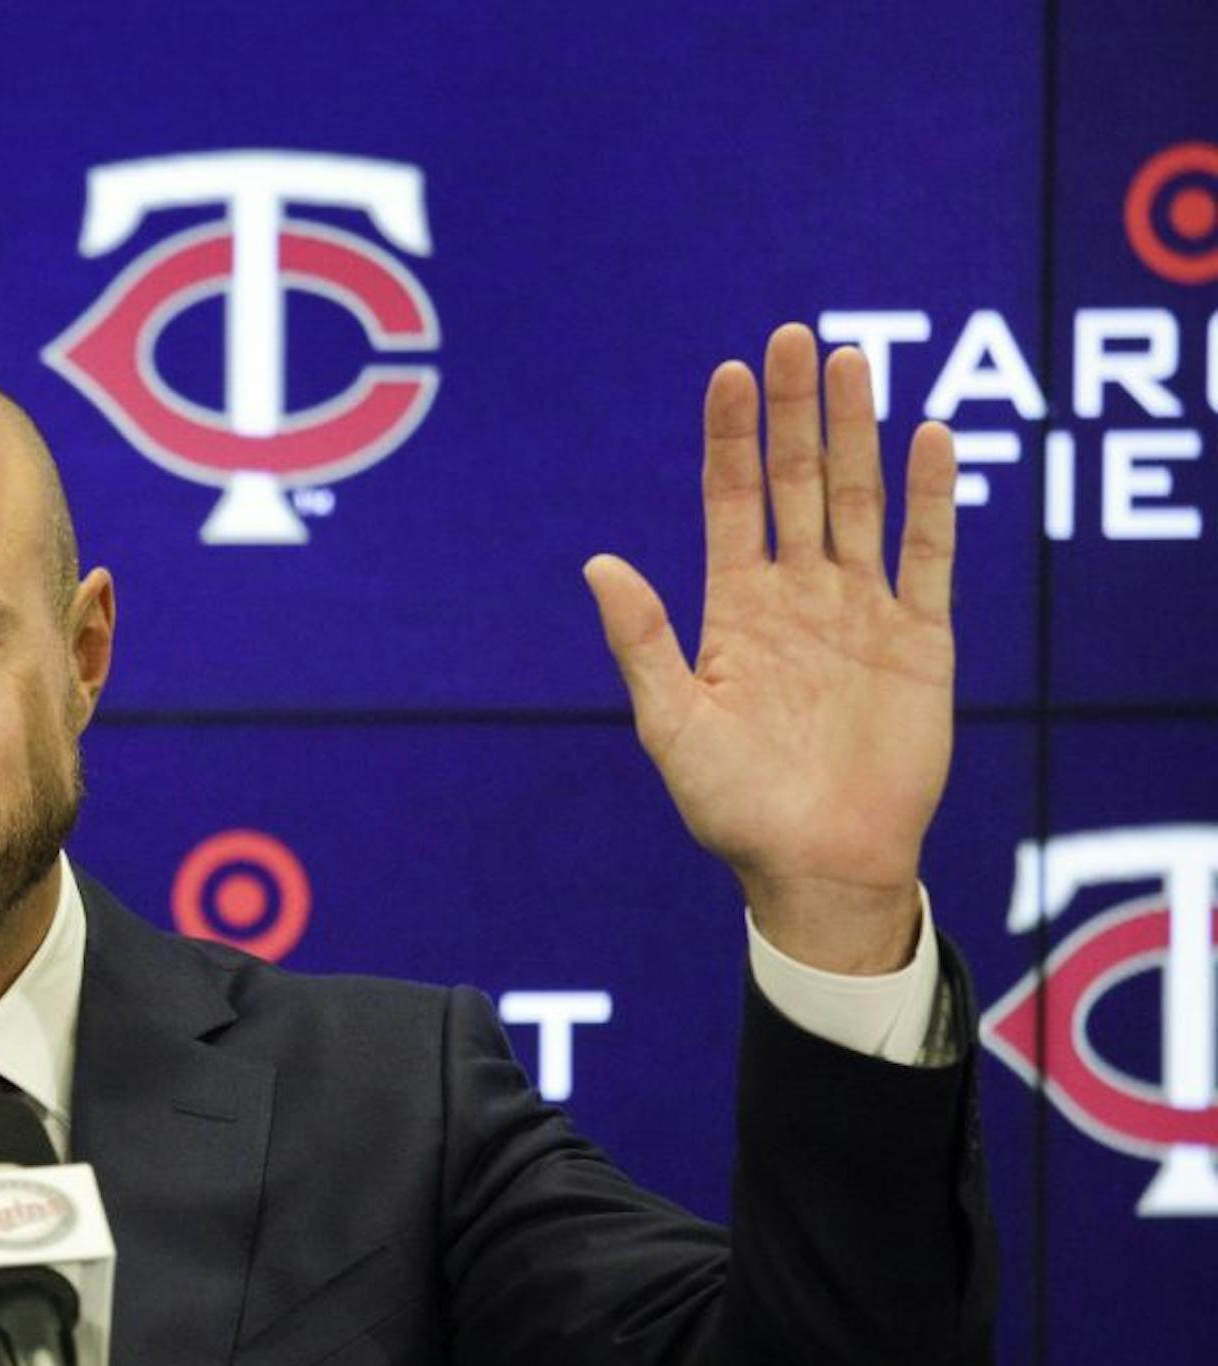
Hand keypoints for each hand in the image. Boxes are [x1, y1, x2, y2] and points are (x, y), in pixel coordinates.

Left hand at [583, 324, 956, 973]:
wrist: (817, 865)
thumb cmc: (734, 807)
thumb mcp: (672, 724)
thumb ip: (642, 641)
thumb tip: (596, 563)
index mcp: (734, 610)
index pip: (733, 501)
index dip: (732, 437)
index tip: (730, 372)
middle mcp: (798, 596)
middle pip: (797, 482)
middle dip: (796, 411)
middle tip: (795, 336)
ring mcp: (861, 612)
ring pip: (859, 501)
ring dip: (859, 434)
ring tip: (855, 362)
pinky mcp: (920, 639)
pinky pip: (929, 554)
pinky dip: (932, 498)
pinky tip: (931, 437)